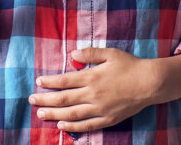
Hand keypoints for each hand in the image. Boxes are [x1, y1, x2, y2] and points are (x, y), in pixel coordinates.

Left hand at [29, 47, 157, 132]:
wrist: (149, 83)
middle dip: (45, 99)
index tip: (38, 82)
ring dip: (53, 114)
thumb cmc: (130, 65)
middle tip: (31, 100)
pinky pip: (86, 125)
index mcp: (92, 77)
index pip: (64, 81)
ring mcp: (99, 109)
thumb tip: (72, 53)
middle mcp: (93, 94)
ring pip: (71, 114)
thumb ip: (90, 52)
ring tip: (40, 114)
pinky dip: (72, 127)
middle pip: (63, 99)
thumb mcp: (110, 53)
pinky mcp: (107, 119)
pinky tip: (61, 125)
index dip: (49, 82)